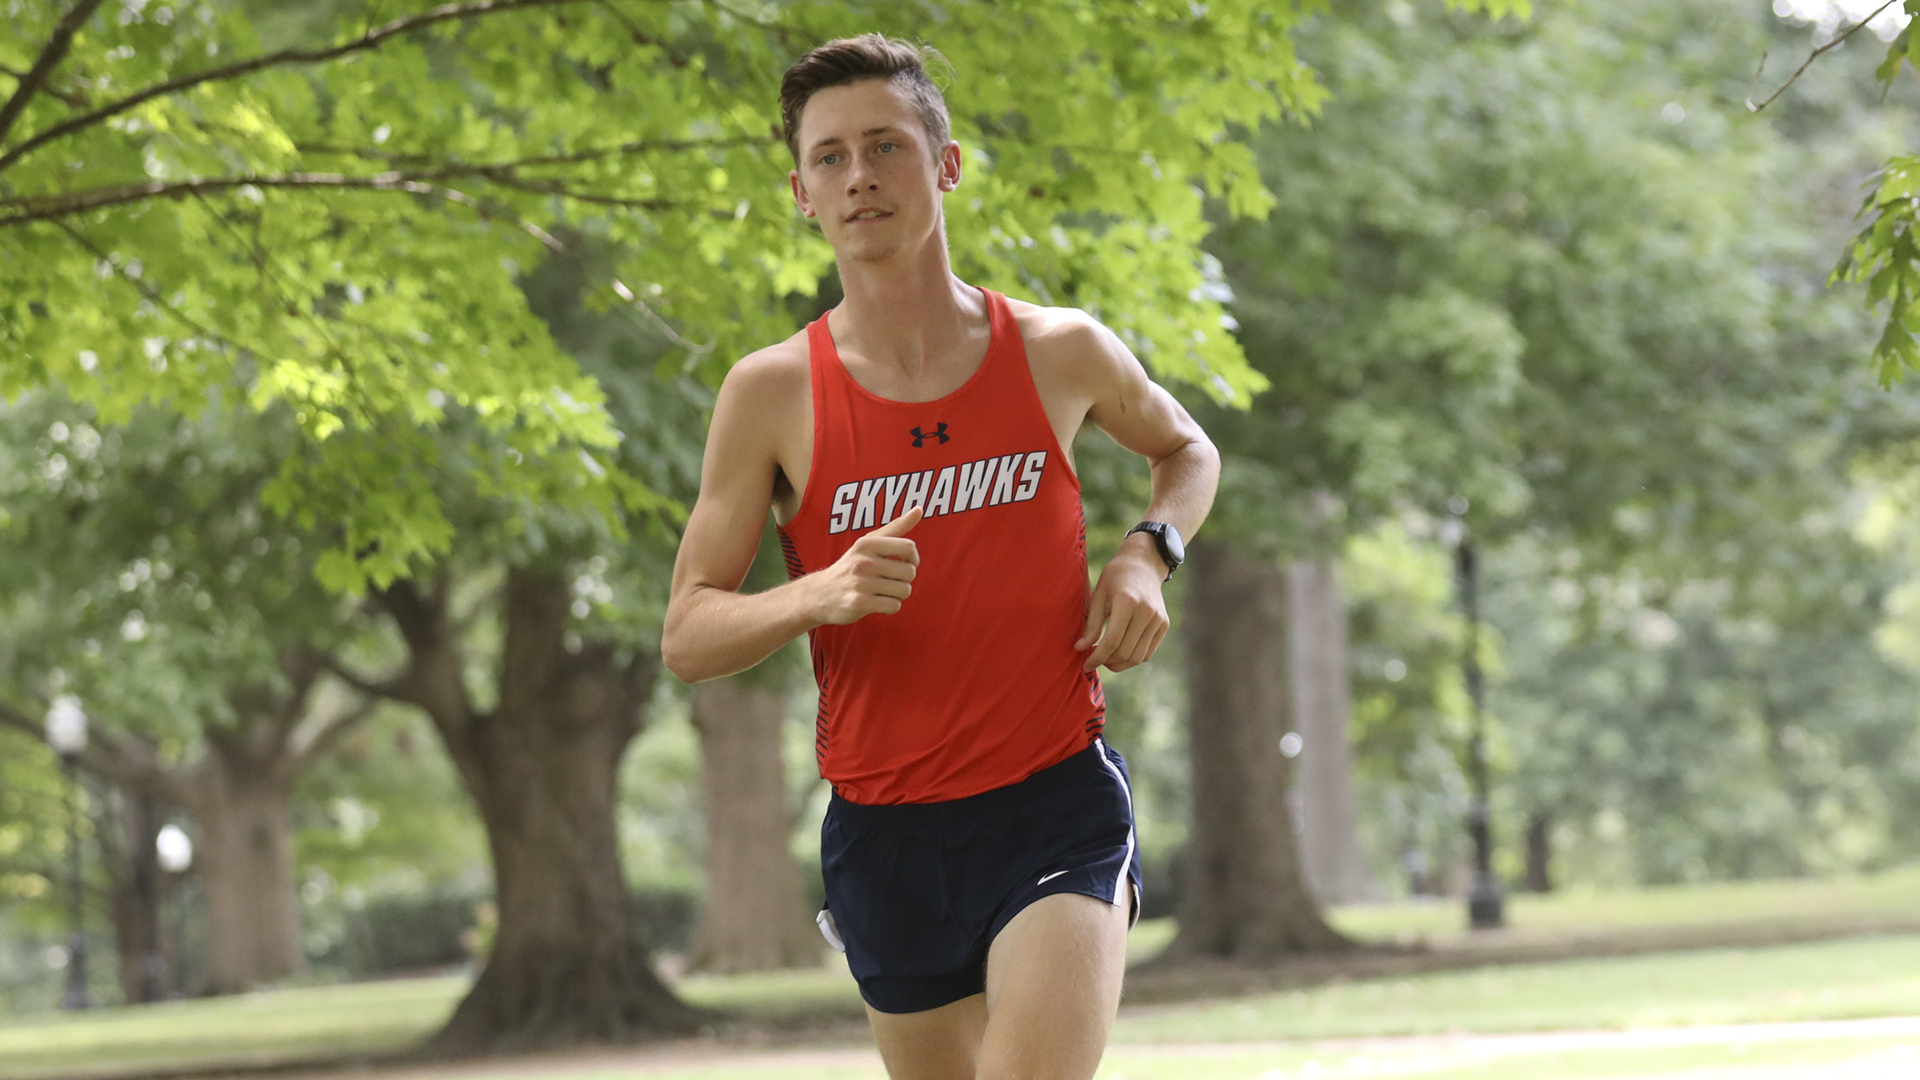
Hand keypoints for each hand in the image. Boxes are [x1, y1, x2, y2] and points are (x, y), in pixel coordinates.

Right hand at [811, 507, 922, 624]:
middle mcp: (863, 562)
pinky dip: (890, 606)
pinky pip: (894, 606)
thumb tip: (919, 509)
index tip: (904, 563)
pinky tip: (877, 602)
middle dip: (904, 580)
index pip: (909, 548)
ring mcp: (861, 583)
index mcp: (867, 544)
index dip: (913, 558)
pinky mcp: (860, 603)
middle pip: (910, 572)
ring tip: (882, 591)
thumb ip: (896, 527)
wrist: (820, 594)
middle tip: (889, 581)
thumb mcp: (868, 543)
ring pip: (904, 591)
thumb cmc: (851, 566)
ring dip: (898, 594)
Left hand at [1075, 539, 1169, 671]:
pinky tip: (1120, 652)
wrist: (1143, 565)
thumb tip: (1080, 649)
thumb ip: (1092, 625)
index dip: (1097, 657)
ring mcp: (1158, 619)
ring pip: (1138, 657)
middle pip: (1125, 652)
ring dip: (1119, 664)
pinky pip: (1147, 653)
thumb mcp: (1099, 596)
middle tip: (1094, 659)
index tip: (1085, 665)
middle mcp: (1147, 612)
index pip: (1112, 641)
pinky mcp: (1164, 625)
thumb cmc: (1115, 579)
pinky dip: (1132, 658)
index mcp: (1127, 602)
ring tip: (1106, 658)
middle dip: (1106, 662)